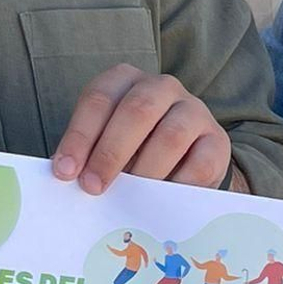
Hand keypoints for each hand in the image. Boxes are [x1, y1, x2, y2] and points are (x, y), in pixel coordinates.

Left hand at [51, 65, 231, 194]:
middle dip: (110, 152)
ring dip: (145, 170)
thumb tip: (66, 181)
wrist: (183, 161)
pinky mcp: (217, 141)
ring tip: (129, 197)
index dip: (80, 136)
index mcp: (126, 80)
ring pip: (171, 134)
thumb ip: (87, 157)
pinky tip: (160, 202)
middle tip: (93, 187)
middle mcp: (162, 87)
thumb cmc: (133, 151)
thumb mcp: (106, 144)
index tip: (65, 172)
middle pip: (137, 110)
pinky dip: (177, 185)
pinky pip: (199, 164)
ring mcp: (194, 110)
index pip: (99, 99)